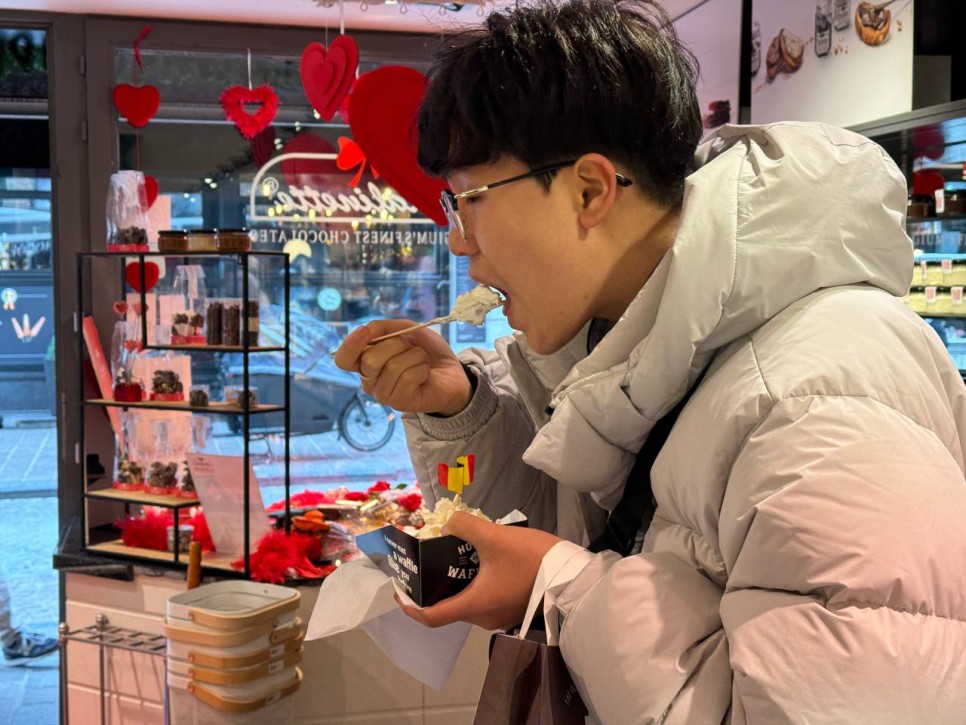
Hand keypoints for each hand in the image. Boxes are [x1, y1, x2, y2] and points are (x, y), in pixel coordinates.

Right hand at [333, 321, 472, 415]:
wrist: (453, 373)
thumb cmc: (427, 352)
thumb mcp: (406, 330)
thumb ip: (384, 327)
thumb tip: (366, 330)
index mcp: (365, 362)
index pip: (343, 359)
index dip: (350, 345)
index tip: (365, 332)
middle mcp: (370, 381)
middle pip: (369, 359)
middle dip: (396, 344)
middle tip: (410, 347)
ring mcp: (383, 394)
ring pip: (392, 366)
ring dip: (414, 356)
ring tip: (421, 360)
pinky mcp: (399, 403)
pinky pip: (407, 377)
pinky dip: (422, 368)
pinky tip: (425, 373)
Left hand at [396, 512, 562, 630]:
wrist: (575, 576)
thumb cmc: (532, 561)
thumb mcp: (495, 537)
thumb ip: (466, 526)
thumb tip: (449, 523)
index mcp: (474, 606)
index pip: (430, 617)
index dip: (408, 605)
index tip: (398, 589)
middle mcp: (483, 618)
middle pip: (448, 607)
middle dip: (433, 585)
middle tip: (428, 559)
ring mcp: (500, 616)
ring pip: (468, 601)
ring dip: (456, 582)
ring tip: (454, 553)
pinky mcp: (513, 608)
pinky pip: (484, 599)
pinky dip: (474, 583)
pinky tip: (480, 560)